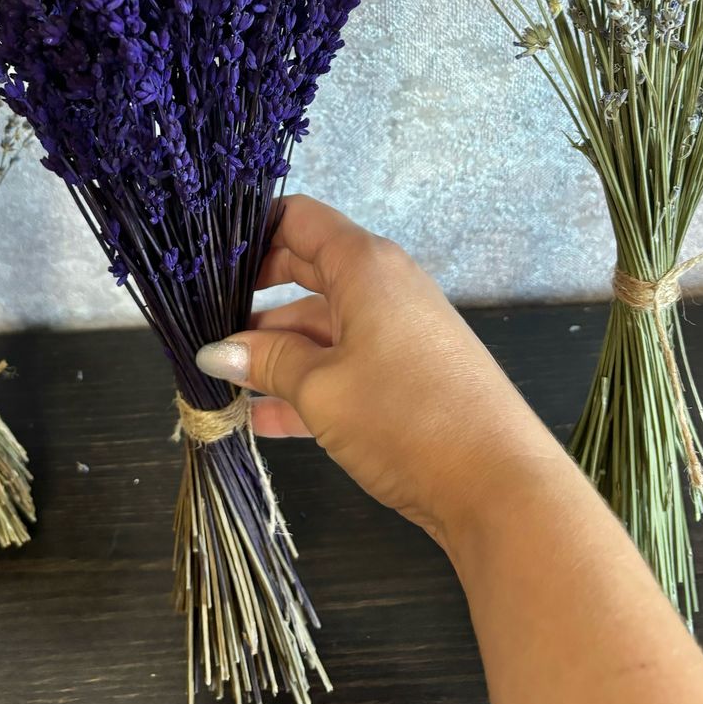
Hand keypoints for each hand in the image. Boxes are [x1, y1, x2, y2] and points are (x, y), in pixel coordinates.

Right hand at [195, 193, 553, 545]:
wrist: (498, 484)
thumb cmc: (407, 416)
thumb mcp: (321, 388)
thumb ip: (266, 363)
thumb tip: (217, 351)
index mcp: (365, 266)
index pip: (299, 219)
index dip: (252, 231)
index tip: (208, 261)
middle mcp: (384, 288)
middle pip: (305, 273)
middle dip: (254, 300)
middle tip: (203, 325)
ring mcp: (397, 334)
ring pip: (321, 328)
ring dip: (274, 354)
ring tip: (221, 383)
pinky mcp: (406, 379)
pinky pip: (343, 368)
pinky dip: (304, 387)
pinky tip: (260, 420)